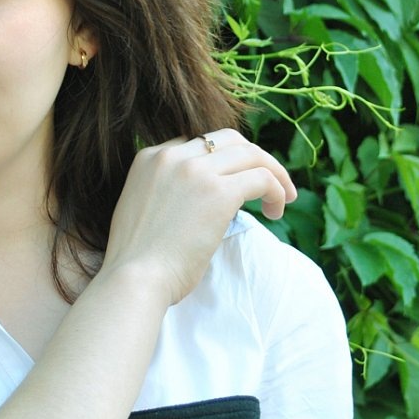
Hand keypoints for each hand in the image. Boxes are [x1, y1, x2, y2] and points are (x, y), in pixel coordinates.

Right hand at [102, 129, 295, 305]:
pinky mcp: (218, 191)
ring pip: (251, 153)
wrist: (134, 279)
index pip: (197, 144)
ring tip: (284, 198)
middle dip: (254, 158)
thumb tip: (197, 204)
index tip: (235, 184)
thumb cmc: (137, 261)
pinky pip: (262, 178)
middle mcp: (171, 156)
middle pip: (228, 139)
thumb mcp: (141, 209)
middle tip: (269, 184)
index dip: (223, 162)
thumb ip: (165, 193)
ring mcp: (195, 171)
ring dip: (274, 173)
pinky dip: (277, 190)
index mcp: (149, 158)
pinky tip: (276, 212)